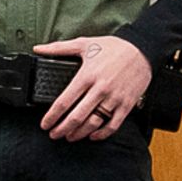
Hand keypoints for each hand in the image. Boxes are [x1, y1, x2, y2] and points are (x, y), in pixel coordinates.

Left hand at [33, 35, 150, 141]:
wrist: (143, 49)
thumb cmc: (114, 47)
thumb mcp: (84, 43)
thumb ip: (59, 48)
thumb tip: (38, 49)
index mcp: (86, 76)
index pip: (64, 102)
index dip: (51, 117)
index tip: (45, 124)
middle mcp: (99, 89)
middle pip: (76, 117)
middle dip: (61, 129)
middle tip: (54, 134)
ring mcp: (114, 98)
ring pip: (93, 123)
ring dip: (79, 134)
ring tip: (70, 137)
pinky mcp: (126, 105)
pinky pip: (113, 125)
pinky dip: (102, 134)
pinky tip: (93, 135)